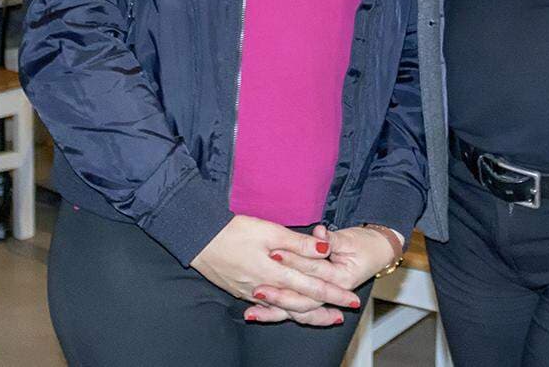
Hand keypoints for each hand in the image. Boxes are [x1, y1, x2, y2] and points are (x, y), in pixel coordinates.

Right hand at [191, 216, 361, 325]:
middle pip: (301, 305)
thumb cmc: (232, 231)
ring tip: (325, 318)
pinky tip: (290, 313)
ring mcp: (252, 294)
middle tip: (345, 313)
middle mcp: (265, 288)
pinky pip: (268, 308)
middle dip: (325, 310)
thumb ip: (298, 243)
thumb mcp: (268, 231)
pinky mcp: (241, 293)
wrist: (196, 241)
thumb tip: (324, 250)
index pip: (312, 287)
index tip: (351, 299)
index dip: (333, 293)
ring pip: (286, 310)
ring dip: (307, 315)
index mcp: (275, 272)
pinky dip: (284, 312)